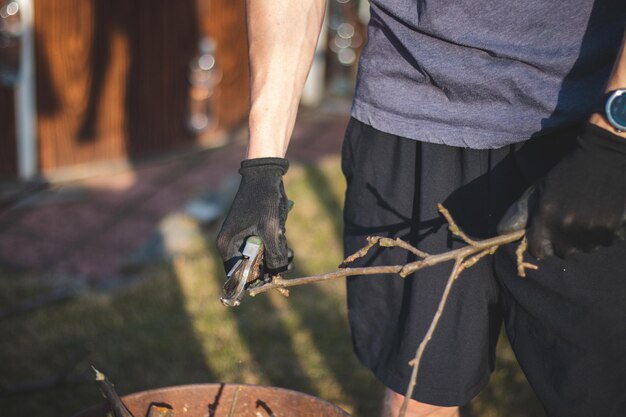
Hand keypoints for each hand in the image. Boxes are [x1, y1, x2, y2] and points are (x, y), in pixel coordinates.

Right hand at [216, 157, 290, 273]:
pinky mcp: (254, 231)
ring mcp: (243, 237)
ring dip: (276, 257)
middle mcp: (231, 243)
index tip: (273, 281)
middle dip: (270, 268)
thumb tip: (279, 274)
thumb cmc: (263, 201)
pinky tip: (286, 241)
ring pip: (261, 258)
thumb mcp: (270, 231)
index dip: (255, 281)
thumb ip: (274, 255)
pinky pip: (265, 247)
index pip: (237, 275)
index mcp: (227, 245)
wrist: (266, 174)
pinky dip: (276, 247)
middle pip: (250, 268)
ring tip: (289, 252)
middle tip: (287, 264)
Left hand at [498, 123, 625, 258]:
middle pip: (562, 252)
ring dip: (583, 238)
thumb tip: (502, 231)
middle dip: (562, 242)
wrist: (607, 156)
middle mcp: (568, 231)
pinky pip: (606, 241)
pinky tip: (603, 213)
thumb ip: (522, 212)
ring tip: (587, 216)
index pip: (538, 250)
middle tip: (567, 223)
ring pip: (585, 248)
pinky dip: (604, 232)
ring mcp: (593, 233)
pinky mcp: (614, 231)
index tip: (545, 235)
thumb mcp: (539, 188)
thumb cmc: (569, 171)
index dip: (540, 243)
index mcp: (547, 220)